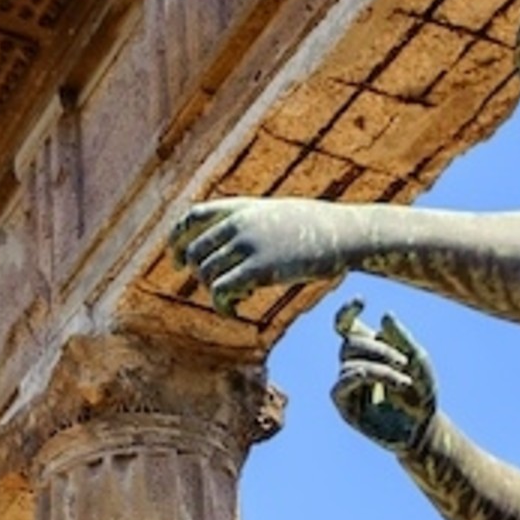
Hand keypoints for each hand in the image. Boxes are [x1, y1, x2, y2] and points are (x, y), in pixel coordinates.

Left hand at [170, 197, 352, 316]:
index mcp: (240, 208)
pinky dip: (222, 306)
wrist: (343, 232)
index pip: (191, 217)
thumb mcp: (276, 214)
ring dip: (214, 292)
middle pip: (194, 252)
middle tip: (217, 288)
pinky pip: (222, 291)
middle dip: (198, 274)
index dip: (175, 240)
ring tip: (236, 298)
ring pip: (206, 274)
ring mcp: (248, 245)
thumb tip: (231, 242)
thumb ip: (249, 223)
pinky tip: (235, 312)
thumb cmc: (315, 227)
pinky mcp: (260, 268)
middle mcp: (239, 224)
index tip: (175, 261)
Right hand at [331, 300, 435, 449]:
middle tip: (404, 361)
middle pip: (350, 342)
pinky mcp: (346, 407)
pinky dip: (360, 377)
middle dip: (377, 348)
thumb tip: (384, 316)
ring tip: (404, 380)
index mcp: (369, 350)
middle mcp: (354, 364)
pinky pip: (341, 385)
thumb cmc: (421, 393)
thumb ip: (403, 338)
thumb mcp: (419, 361)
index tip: (361, 300)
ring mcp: (348, 386)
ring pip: (350, 364)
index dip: (347, 312)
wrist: (423, 428)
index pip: (346, 326)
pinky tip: (381, 379)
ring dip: (379, 368)